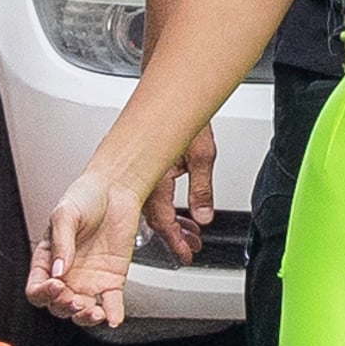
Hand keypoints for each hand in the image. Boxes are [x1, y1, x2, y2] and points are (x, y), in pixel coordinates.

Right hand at [28, 171, 143, 328]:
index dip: (43, 293)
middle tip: (74, 300)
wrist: (116, 189)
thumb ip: (61, 242)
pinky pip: (111, 303)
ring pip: (82, 311)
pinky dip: (113, 314)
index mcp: (48, 260)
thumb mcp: (65, 214)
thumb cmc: (85, 196)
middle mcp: (67, 274)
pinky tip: (112, 317)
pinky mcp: (112, 280)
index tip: (55, 286)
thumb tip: (59, 269)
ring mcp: (89, 280)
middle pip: (58, 305)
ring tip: (93, 312)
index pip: (37, 288)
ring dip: (85, 318)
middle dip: (64, 307)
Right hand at [140, 119, 215, 262]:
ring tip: (190, 232)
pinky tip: (181, 211)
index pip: (163, 220)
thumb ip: (202, 190)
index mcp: (152, 177)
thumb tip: (203, 216)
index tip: (185, 253)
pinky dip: (168, 206)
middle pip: (155, 218)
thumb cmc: (183, 115)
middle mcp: (141, 178)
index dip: (175, 241)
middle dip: (174, 235)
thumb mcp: (201, 154)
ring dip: (173, 222)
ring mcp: (141, 173)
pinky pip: (153, 194)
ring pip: (153, 207)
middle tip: (190, 246)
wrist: (173, 92)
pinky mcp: (145, 166)